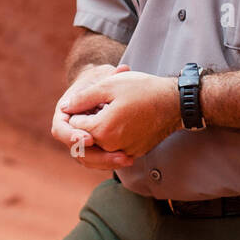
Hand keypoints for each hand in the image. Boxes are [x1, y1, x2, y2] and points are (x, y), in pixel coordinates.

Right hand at [51, 63, 134, 169]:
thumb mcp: (104, 76)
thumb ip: (110, 75)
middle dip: (95, 155)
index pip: (60, 130)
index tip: (90, 139)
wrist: (106, 89)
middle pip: (75, 150)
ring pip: (88, 159)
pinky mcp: (95, 149)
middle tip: (115, 156)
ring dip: (106, 162)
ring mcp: (82, 141)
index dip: (72, 136)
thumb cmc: (102, 80)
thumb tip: (122, 70)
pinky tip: (129, 159)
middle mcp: (70, 130)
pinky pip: (99, 161)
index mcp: (65, 112)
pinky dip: (111, 162)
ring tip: (126, 159)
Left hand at [64, 70, 179, 158]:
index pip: (74, 125)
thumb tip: (65, 107)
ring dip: (97, 133)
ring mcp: (125, 152)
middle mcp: (112, 146)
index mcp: (102, 130)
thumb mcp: (109, 86)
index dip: (78, 110)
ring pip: (99, 147)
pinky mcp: (135, 153)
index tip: (91, 99)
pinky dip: (111, 140)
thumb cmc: (142, 89)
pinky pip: (114, 151)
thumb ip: (83, 98)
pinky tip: (120, 122)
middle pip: (84, 140)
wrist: (174, 102)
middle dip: (85, 124)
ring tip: (108, 115)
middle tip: (100, 106)